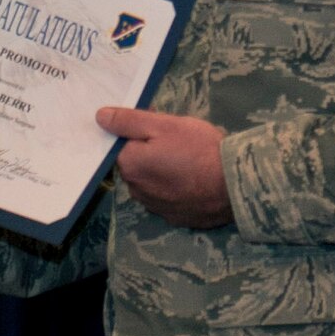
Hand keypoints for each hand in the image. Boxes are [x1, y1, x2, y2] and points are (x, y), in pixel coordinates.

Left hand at [96, 106, 232, 228]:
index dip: (142, 133)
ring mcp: (156, 207)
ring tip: (191, 162)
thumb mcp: (164, 125)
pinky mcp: (175, 218)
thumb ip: (129, 121)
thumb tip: (100, 117)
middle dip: (151, 153)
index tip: (163, 129)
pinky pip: (169, 198)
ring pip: (152, 182)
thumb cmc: (198, 148)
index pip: (123, 144)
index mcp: (130, 165)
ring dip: (163, 172)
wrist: (234, 185)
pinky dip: (176, 189)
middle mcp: (136, 190)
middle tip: (180, 143)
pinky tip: (195, 181)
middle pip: (137, 164)